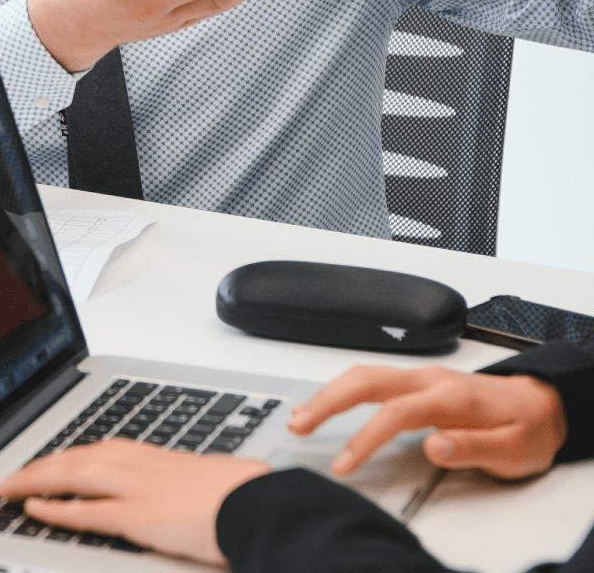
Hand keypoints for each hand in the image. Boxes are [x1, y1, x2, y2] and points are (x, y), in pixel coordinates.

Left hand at [0, 440, 270, 566]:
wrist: (262, 505)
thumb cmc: (250, 495)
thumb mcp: (217, 478)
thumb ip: (195, 481)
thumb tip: (200, 489)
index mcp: (161, 457)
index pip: (105, 450)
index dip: (74, 455)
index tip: (56, 458)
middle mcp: (141, 466)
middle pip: (78, 458)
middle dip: (42, 466)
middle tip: (14, 474)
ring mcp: (136, 489)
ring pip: (71, 477)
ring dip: (35, 481)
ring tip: (9, 487)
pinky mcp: (136, 517)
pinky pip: (84, 511)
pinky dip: (54, 510)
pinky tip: (32, 510)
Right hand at [288, 363, 566, 479]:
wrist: (540, 405)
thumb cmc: (526, 429)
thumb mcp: (512, 449)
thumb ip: (472, 446)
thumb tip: (433, 445)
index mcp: (450, 396)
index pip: (394, 413)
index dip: (363, 438)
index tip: (343, 463)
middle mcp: (429, 379)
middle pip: (365, 381)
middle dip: (326, 403)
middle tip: (298, 426)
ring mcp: (420, 377)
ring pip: (362, 375)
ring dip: (327, 393)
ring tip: (300, 416)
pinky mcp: (415, 381)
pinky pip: (369, 378)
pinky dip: (340, 388)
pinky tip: (324, 402)